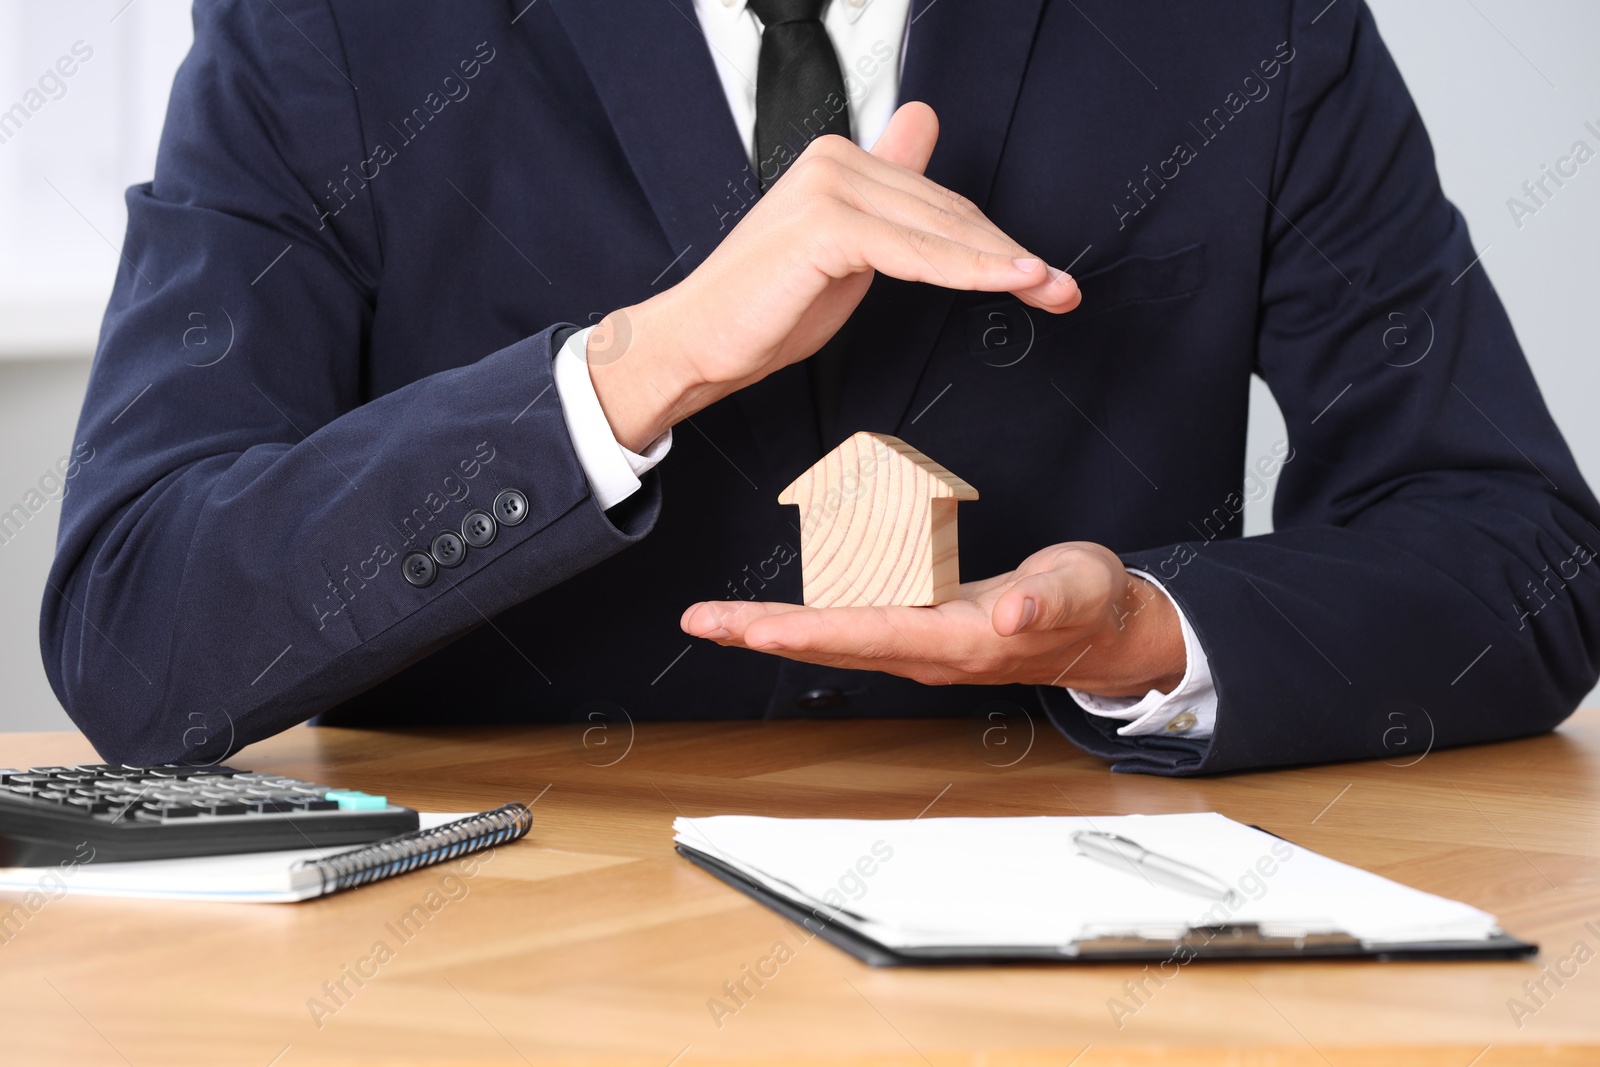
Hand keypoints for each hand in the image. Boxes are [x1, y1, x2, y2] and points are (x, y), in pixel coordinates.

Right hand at [586, 101, 1081, 450]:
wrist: (697, 342)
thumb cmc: (764, 309)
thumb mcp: (847, 252)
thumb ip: (891, 202)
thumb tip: (923, 127)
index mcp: (841, 162)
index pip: (939, 202)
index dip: (995, 241)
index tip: (1043, 276)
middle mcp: (837, 161)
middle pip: (949, 214)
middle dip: (1011, 257)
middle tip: (1062, 291)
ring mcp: (830, 187)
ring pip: (940, 231)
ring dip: (1004, 265)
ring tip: (1051, 290)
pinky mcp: (828, 225)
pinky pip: (915, 253)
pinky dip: (967, 270)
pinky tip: (1010, 281)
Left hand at [680, 542, 1186, 694]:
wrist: (1100, 632)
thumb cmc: (1088, 606)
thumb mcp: (1079, 590)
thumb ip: (1047, 600)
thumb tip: (1015, 611)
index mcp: (960, 641)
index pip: (873, 635)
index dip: (813, 634)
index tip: (759, 630)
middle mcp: (927, 650)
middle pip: (832, 644)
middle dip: (763, 633)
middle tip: (702, 621)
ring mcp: (918, 643)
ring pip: (832, 638)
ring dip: (769, 629)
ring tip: (712, 618)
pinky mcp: (917, 627)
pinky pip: (847, 625)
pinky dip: (800, 620)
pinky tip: (766, 614)